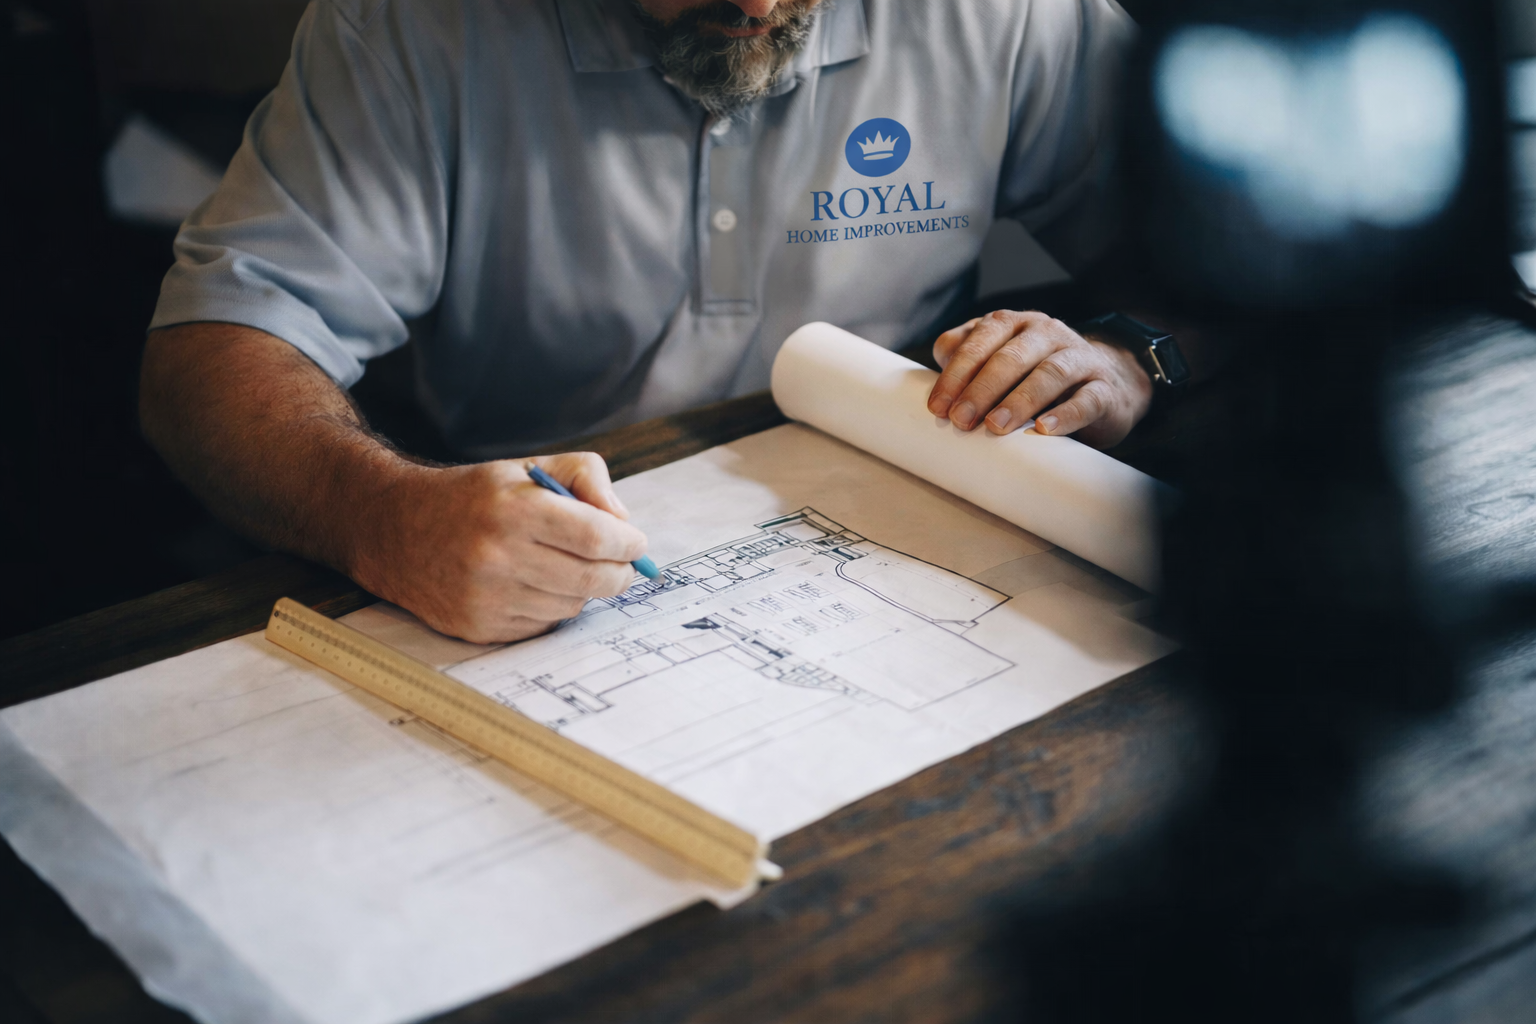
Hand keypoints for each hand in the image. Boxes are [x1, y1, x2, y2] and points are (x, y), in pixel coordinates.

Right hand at [351, 452, 647, 643]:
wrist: (395, 529)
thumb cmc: (474, 497)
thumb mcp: (527, 467)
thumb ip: (586, 477)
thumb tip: (624, 521)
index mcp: (515, 510)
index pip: (598, 538)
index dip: (628, 543)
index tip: (634, 542)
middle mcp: (498, 557)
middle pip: (593, 580)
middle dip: (618, 572)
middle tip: (619, 563)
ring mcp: (487, 598)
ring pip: (572, 606)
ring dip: (581, 590)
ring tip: (563, 566)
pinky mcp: (479, 628)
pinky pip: (543, 625)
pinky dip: (550, 607)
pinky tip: (531, 585)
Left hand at [926, 309, 1153, 448]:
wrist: (1105, 385)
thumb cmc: (1035, 375)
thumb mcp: (999, 360)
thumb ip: (967, 357)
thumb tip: (937, 373)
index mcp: (1014, 324)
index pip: (980, 341)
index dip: (956, 374)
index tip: (938, 407)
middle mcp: (1047, 333)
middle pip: (1012, 357)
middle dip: (982, 389)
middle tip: (960, 420)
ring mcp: (1079, 358)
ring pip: (1049, 374)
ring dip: (1019, 400)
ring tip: (995, 426)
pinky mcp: (1104, 389)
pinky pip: (1087, 399)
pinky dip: (1065, 415)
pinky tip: (1044, 429)